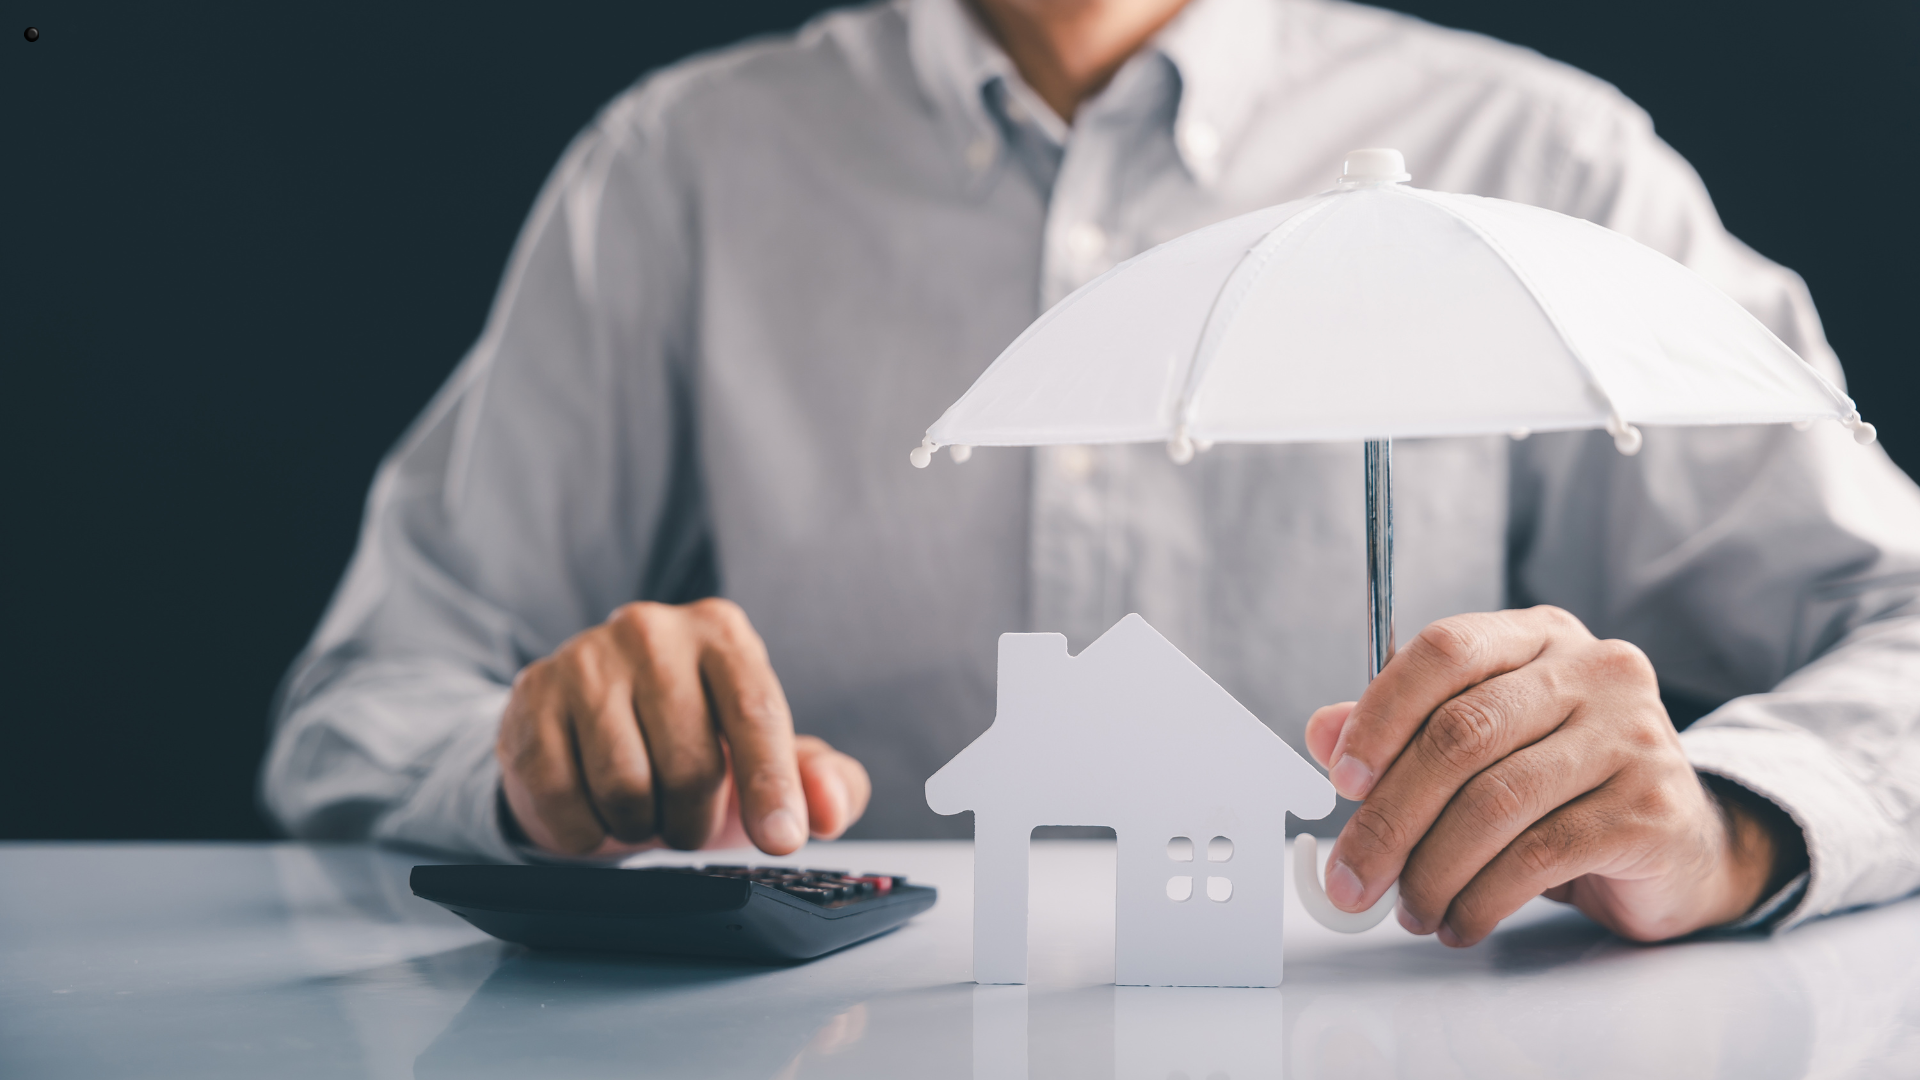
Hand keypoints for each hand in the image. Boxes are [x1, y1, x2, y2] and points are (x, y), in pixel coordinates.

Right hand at [496, 598, 870, 857]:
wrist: (588, 735)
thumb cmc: (696, 746)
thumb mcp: (767, 760)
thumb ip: (821, 781)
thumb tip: (831, 810)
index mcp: (722, 634)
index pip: (755, 713)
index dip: (771, 785)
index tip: (781, 841)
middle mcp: (652, 630)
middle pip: (690, 764)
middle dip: (696, 818)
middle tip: (688, 819)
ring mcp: (584, 659)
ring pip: (625, 786)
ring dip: (641, 825)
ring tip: (643, 810)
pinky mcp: (531, 699)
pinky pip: (563, 799)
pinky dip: (585, 829)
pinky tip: (593, 807)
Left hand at [1304, 606, 1797, 945]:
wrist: (1683, 846)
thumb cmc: (1565, 788)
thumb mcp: (1483, 749)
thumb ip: (1404, 733)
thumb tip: (1320, 734)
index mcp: (1539, 636)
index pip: (1445, 650)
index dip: (1380, 714)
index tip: (1339, 780)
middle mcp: (1593, 671)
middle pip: (1461, 735)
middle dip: (1389, 818)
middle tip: (1352, 880)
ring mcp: (1630, 735)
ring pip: (1495, 803)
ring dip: (1433, 871)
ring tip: (1411, 910)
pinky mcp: (1650, 806)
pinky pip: (1539, 856)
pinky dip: (1482, 899)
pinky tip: (1460, 922)